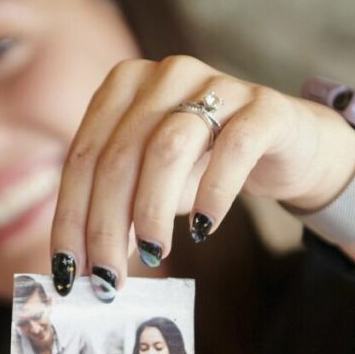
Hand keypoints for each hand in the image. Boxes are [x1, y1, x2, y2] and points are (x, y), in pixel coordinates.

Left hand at [51, 55, 354, 292]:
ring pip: (167, 149)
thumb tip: (85, 267)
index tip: (66, 269)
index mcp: (124, 85)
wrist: (288, 142)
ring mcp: (217, 84)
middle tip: (108, 278)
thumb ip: (117, 209)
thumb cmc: (205, 164)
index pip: (83, 156)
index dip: (71, 216)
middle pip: (119, 156)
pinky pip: (233, 149)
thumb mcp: (151, 181)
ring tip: (154, 255)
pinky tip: (204, 230)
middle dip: (106, 225)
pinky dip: (213, 194)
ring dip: (151, 211)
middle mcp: (165, 74)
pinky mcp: (264, 107)